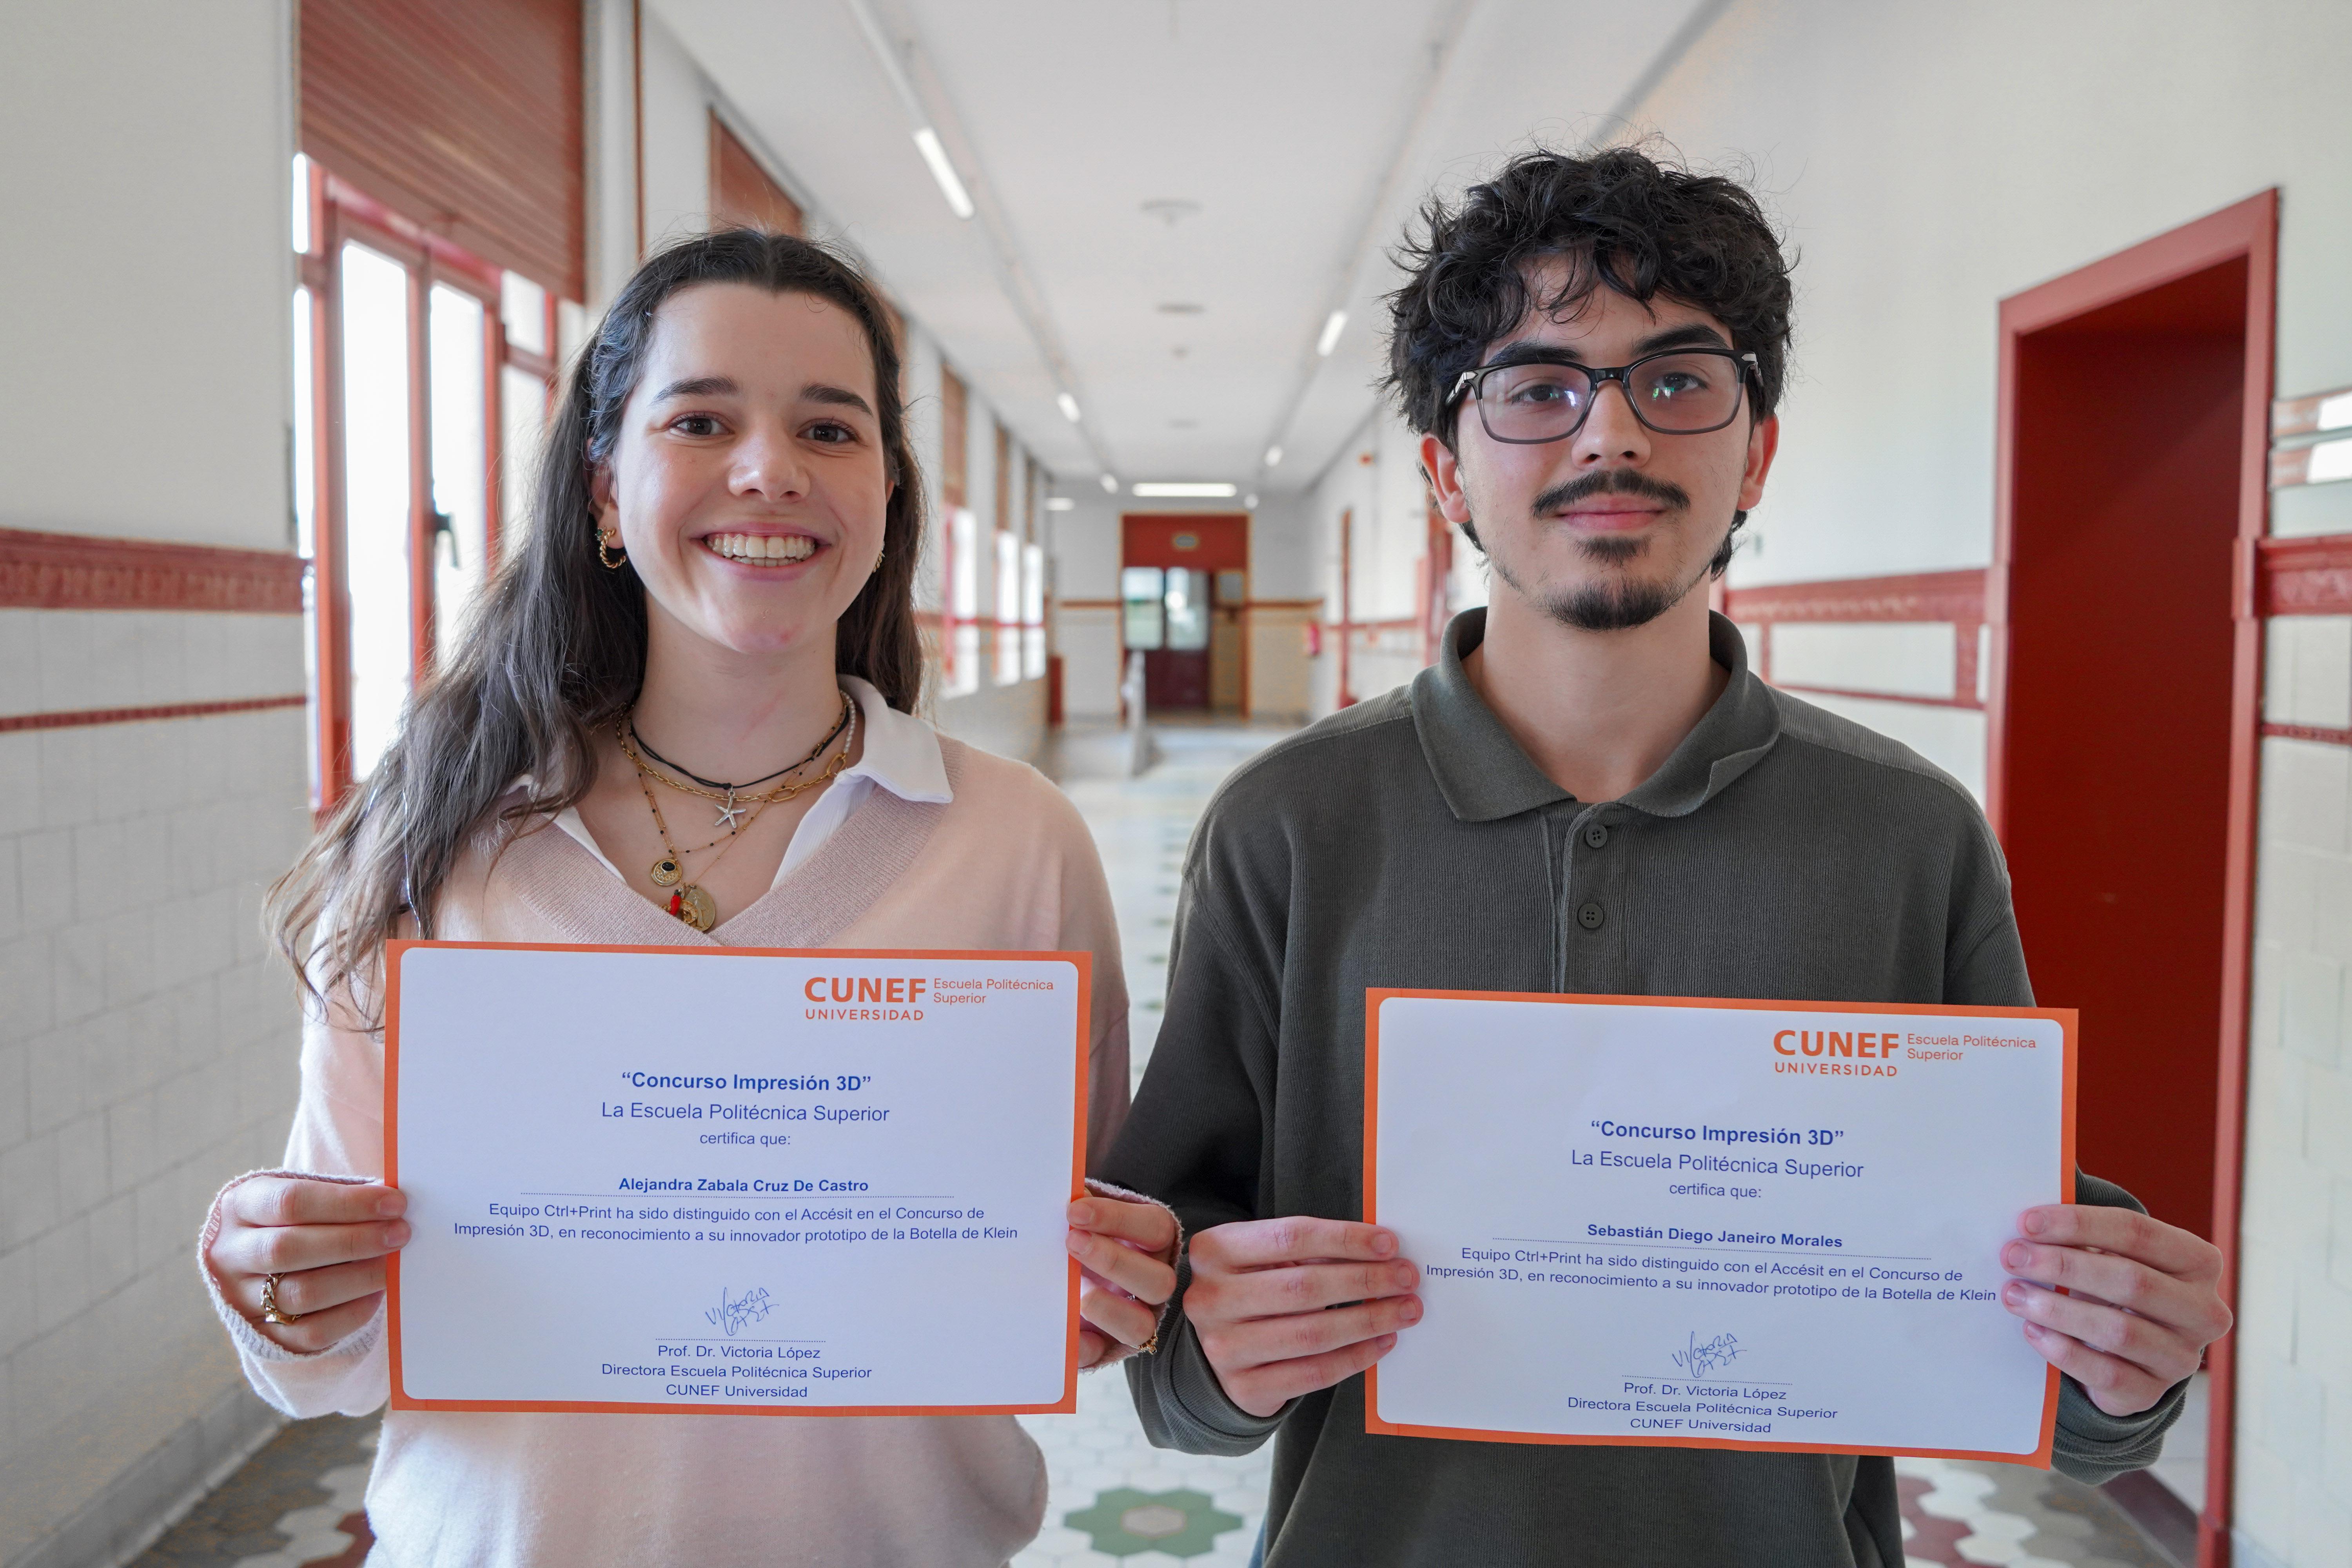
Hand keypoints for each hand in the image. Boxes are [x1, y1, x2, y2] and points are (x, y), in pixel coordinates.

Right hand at [205, 1177, 410, 1352]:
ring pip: (300, 1294)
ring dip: (357, 1278)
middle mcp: (230, 1254)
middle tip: (400, 1234)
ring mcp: (240, 1298)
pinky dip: (350, 1314)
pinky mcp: (261, 1335)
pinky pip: (310, 1332)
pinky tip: (376, 1295)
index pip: (290, 1201)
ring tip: (392, 1264)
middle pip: (289, 1249)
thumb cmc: (296, 1218)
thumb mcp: (305, 1194)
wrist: (256, 1261)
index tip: (394, 1204)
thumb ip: (340, 1195)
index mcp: (240, 1206)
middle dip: (354, 1241)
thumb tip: (392, 1205)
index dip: (347, 1203)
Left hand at [1068, 1195, 1178, 1368]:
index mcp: (1154, 1243)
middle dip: (1114, 1262)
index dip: (1118, 1220)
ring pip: (1141, 1325)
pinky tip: (1063, 1328)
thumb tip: (1065, 1195)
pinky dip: (1083, 1344)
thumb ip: (1081, 1207)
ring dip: (1107, 1308)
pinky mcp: (1107, 1346)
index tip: (1074, 1211)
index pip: (1154, 1228)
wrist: (1067, 1262)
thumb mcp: (1085, 1216)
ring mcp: (1135, 1318)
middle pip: (1158, 1281)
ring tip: (1074, 1291)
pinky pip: (1101, 1353)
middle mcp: (1154, 1282)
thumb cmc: (1081, 1230)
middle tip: (1071, 1243)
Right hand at [1184, 1217, 1420, 1417]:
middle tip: (1407, 1278)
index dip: (1346, 1239)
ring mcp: (1223, 1347)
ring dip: (1369, 1320)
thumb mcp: (1262, 1257)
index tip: (1389, 1244)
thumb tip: (1380, 1251)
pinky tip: (1383, 1341)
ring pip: (1313, 1334)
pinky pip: (1314, 1374)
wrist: (1212, 1347)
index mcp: (1215, 1250)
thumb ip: (1309, 1250)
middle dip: (1366, 1281)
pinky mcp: (1244, 1387)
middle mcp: (1211, 1298)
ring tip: (1405, 1310)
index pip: (1291, 1237)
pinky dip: (1356, 1357)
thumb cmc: (1250, 1289)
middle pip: (1305, 1287)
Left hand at [2001, 1204, 2230, 1415]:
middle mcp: (2202, 1311)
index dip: (2079, 1224)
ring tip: (2014, 1294)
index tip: (2027, 1222)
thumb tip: (2029, 1224)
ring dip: (2057, 1309)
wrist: (2131, 1353)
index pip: (2138, 1233)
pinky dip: (2064, 1350)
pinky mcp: (2152, 1392)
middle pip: (2130, 1281)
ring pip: (2118, 1331)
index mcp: (2198, 1262)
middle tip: (2012, 1257)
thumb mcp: (2114, 1255)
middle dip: (2063, 1265)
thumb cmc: (2115, 1286)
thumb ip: (2085, 1235)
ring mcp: (2181, 1357)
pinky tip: (2032, 1331)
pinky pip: (2106, 1373)